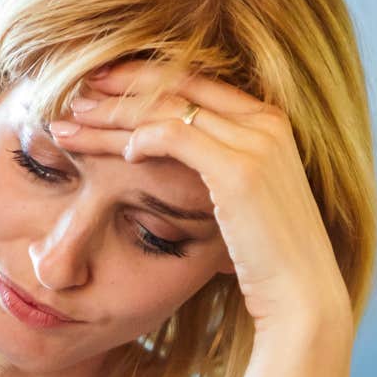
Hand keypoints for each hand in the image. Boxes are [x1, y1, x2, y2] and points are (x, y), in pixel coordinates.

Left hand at [50, 60, 352, 342]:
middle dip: (122, 88)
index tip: (106, 88)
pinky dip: (141, 139)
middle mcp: (266, 122)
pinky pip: (175, 136)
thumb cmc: (271, 261)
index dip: (146, 79)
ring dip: (115, 116)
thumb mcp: (247, 202)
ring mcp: (255, 142)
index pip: (197, 82)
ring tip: (74, 125)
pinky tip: (120, 153)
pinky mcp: (238, 170)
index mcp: (270, 122)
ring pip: (168, 110)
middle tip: (78, 97)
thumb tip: (178, 161)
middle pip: (178, 87)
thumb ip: (223, 169)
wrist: (302, 297)